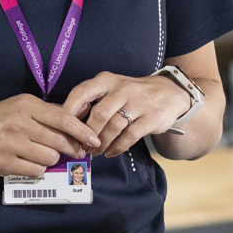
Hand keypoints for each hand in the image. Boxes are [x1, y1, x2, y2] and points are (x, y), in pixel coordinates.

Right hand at [0, 95, 102, 176]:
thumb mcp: (20, 105)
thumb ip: (47, 112)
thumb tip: (77, 117)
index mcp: (27, 106)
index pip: (63, 118)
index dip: (82, 130)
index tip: (94, 139)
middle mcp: (19, 123)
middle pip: (59, 141)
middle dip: (72, 149)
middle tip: (76, 152)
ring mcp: (11, 144)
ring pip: (49, 158)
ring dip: (51, 160)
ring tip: (42, 155)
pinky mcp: (4, 162)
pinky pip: (35, 171)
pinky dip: (37, 169)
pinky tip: (29, 162)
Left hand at [61, 71, 190, 156]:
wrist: (170, 93)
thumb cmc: (133, 94)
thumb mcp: (112, 88)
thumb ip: (92, 100)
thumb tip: (67, 121)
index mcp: (107, 80)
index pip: (82, 92)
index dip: (69, 111)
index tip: (62, 128)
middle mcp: (123, 88)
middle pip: (99, 114)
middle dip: (87, 134)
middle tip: (81, 147)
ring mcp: (139, 102)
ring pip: (114, 127)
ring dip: (101, 143)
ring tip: (95, 152)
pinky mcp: (152, 117)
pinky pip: (129, 136)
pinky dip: (117, 147)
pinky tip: (111, 152)